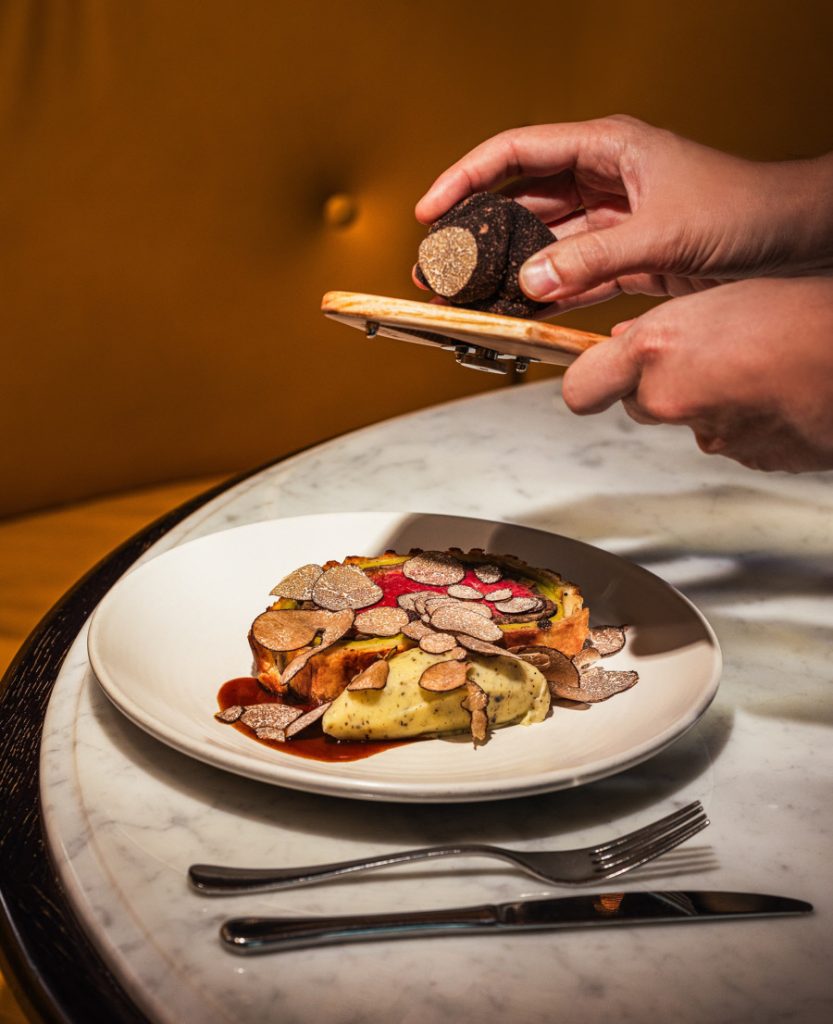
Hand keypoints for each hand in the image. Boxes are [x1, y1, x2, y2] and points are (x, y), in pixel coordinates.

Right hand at [416, 117, 832, 313]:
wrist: (797, 239)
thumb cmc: (746, 210)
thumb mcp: (663, 233)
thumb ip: (592, 259)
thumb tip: (530, 282)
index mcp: (606, 147)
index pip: (517, 153)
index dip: (466, 179)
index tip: (431, 211)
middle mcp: (602, 179)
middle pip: (521, 202)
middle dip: (478, 234)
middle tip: (440, 266)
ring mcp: (612, 221)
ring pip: (543, 244)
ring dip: (508, 271)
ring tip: (468, 297)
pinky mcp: (626, 257)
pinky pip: (572, 276)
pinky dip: (547, 296)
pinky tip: (519, 313)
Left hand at [561, 276, 832, 472]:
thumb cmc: (801, 313)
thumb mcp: (716, 297)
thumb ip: (660, 327)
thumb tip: (626, 343)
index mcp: (655, 351)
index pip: (580, 389)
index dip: (588, 382)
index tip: (595, 375)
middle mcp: (669, 399)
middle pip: (636, 403)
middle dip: (655, 384)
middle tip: (699, 354)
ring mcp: (706, 434)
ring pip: (683, 420)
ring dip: (701, 400)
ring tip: (747, 365)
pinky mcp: (743, 457)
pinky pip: (726, 437)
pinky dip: (739, 419)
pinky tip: (769, 391)